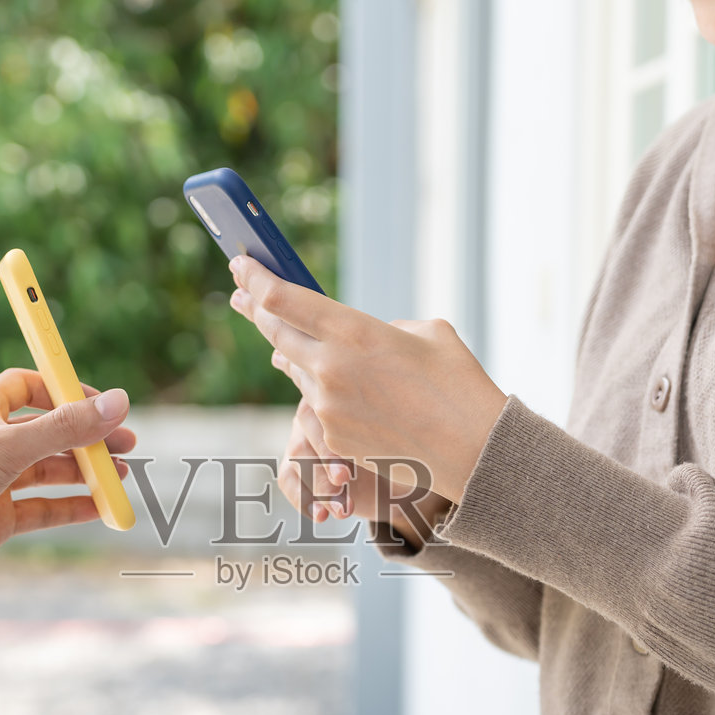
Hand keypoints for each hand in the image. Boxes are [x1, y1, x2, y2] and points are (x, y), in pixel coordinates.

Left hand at [0, 368, 135, 590]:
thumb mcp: (9, 445)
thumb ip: (66, 427)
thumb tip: (119, 403)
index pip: (33, 386)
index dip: (68, 391)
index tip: (103, 402)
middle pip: (49, 432)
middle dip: (88, 437)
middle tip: (127, 443)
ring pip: (50, 472)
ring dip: (85, 473)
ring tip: (122, 477)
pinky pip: (43, 510)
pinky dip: (72, 508)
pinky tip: (100, 509)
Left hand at [229, 256, 507, 501]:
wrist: (474, 451)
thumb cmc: (459, 384)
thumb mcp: (426, 333)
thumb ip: (380, 328)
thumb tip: (352, 342)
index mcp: (354, 332)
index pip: (283, 298)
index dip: (256, 278)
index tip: (241, 264)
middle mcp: (331, 369)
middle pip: (276, 334)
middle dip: (256, 311)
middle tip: (240, 296)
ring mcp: (328, 408)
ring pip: (297, 372)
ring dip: (293, 354)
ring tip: (283, 338)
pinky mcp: (332, 439)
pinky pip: (316, 406)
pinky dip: (320, 392)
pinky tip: (326, 386)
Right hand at [278, 399, 451, 546]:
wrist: (400, 478)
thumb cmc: (405, 446)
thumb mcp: (408, 436)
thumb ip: (401, 424)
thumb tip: (410, 425)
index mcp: (343, 391)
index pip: (329, 400)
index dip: (337, 428)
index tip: (352, 460)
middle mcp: (317, 409)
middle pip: (309, 427)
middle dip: (326, 456)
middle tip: (345, 479)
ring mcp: (302, 436)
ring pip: (298, 456)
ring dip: (318, 484)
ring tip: (343, 509)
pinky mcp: (296, 465)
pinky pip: (289, 479)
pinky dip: (303, 499)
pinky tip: (321, 516)